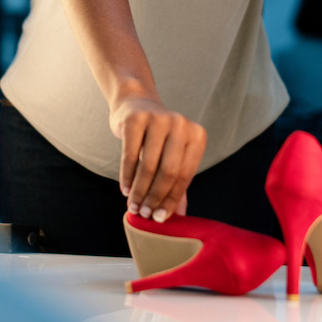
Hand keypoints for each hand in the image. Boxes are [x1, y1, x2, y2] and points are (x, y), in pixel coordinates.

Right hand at [110, 93, 205, 221]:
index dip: (172, 200)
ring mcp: (158, 119)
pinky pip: (130, 156)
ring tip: (133, 206)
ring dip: (139, 191)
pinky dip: (127, 177)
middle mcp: (181, 124)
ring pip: (148, 166)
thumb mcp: (172, 155)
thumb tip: (179, 217)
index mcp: (196, 135)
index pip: (185, 175)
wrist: (135, 103)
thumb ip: (177, 182)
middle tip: (145, 214)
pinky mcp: (136, 119)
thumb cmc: (157, 136)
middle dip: (155, 198)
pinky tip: (125, 190)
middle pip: (168, 172)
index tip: (160, 218)